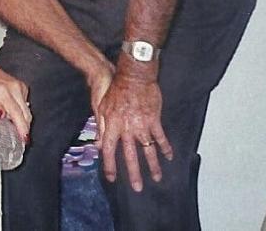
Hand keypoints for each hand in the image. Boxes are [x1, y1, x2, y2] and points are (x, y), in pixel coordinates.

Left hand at [0, 60, 31, 142]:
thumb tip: (3, 117)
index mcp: (2, 91)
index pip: (16, 113)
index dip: (21, 127)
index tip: (24, 139)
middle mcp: (14, 87)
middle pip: (25, 113)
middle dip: (24, 127)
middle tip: (18, 138)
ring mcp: (20, 85)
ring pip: (27, 110)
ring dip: (23, 119)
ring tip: (13, 126)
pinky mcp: (22, 86)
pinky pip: (25, 104)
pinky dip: (21, 111)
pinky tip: (12, 113)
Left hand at [96, 72, 172, 191]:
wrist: (133, 77)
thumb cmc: (115, 89)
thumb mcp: (101, 106)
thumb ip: (100, 126)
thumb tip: (97, 143)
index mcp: (112, 125)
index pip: (108, 149)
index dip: (109, 165)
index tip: (111, 178)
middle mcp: (126, 129)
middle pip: (130, 155)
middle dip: (133, 173)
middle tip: (137, 188)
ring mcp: (141, 126)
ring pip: (148, 150)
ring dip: (153, 165)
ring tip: (157, 178)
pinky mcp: (154, 120)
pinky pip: (160, 138)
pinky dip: (165, 148)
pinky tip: (168, 156)